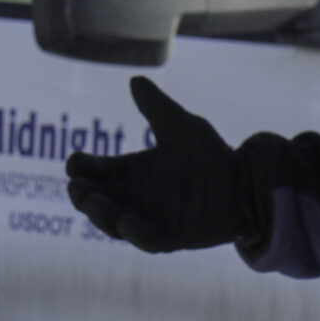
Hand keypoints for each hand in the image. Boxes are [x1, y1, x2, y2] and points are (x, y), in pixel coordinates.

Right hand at [65, 77, 251, 252]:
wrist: (244, 181)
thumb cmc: (211, 154)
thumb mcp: (180, 126)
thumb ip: (156, 106)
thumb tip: (135, 80)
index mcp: (131, 171)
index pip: (94, 172)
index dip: (80, 168)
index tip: (75, 162)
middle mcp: (134, 196)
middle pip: (96, 199)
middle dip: (82, 195)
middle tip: (78, 188)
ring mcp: (149, 218)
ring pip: (114, 223)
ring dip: (101, 215)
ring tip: (95, 203)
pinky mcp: (170, 236)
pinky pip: (147, 239)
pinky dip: (135, 233)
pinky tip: (126, 221)